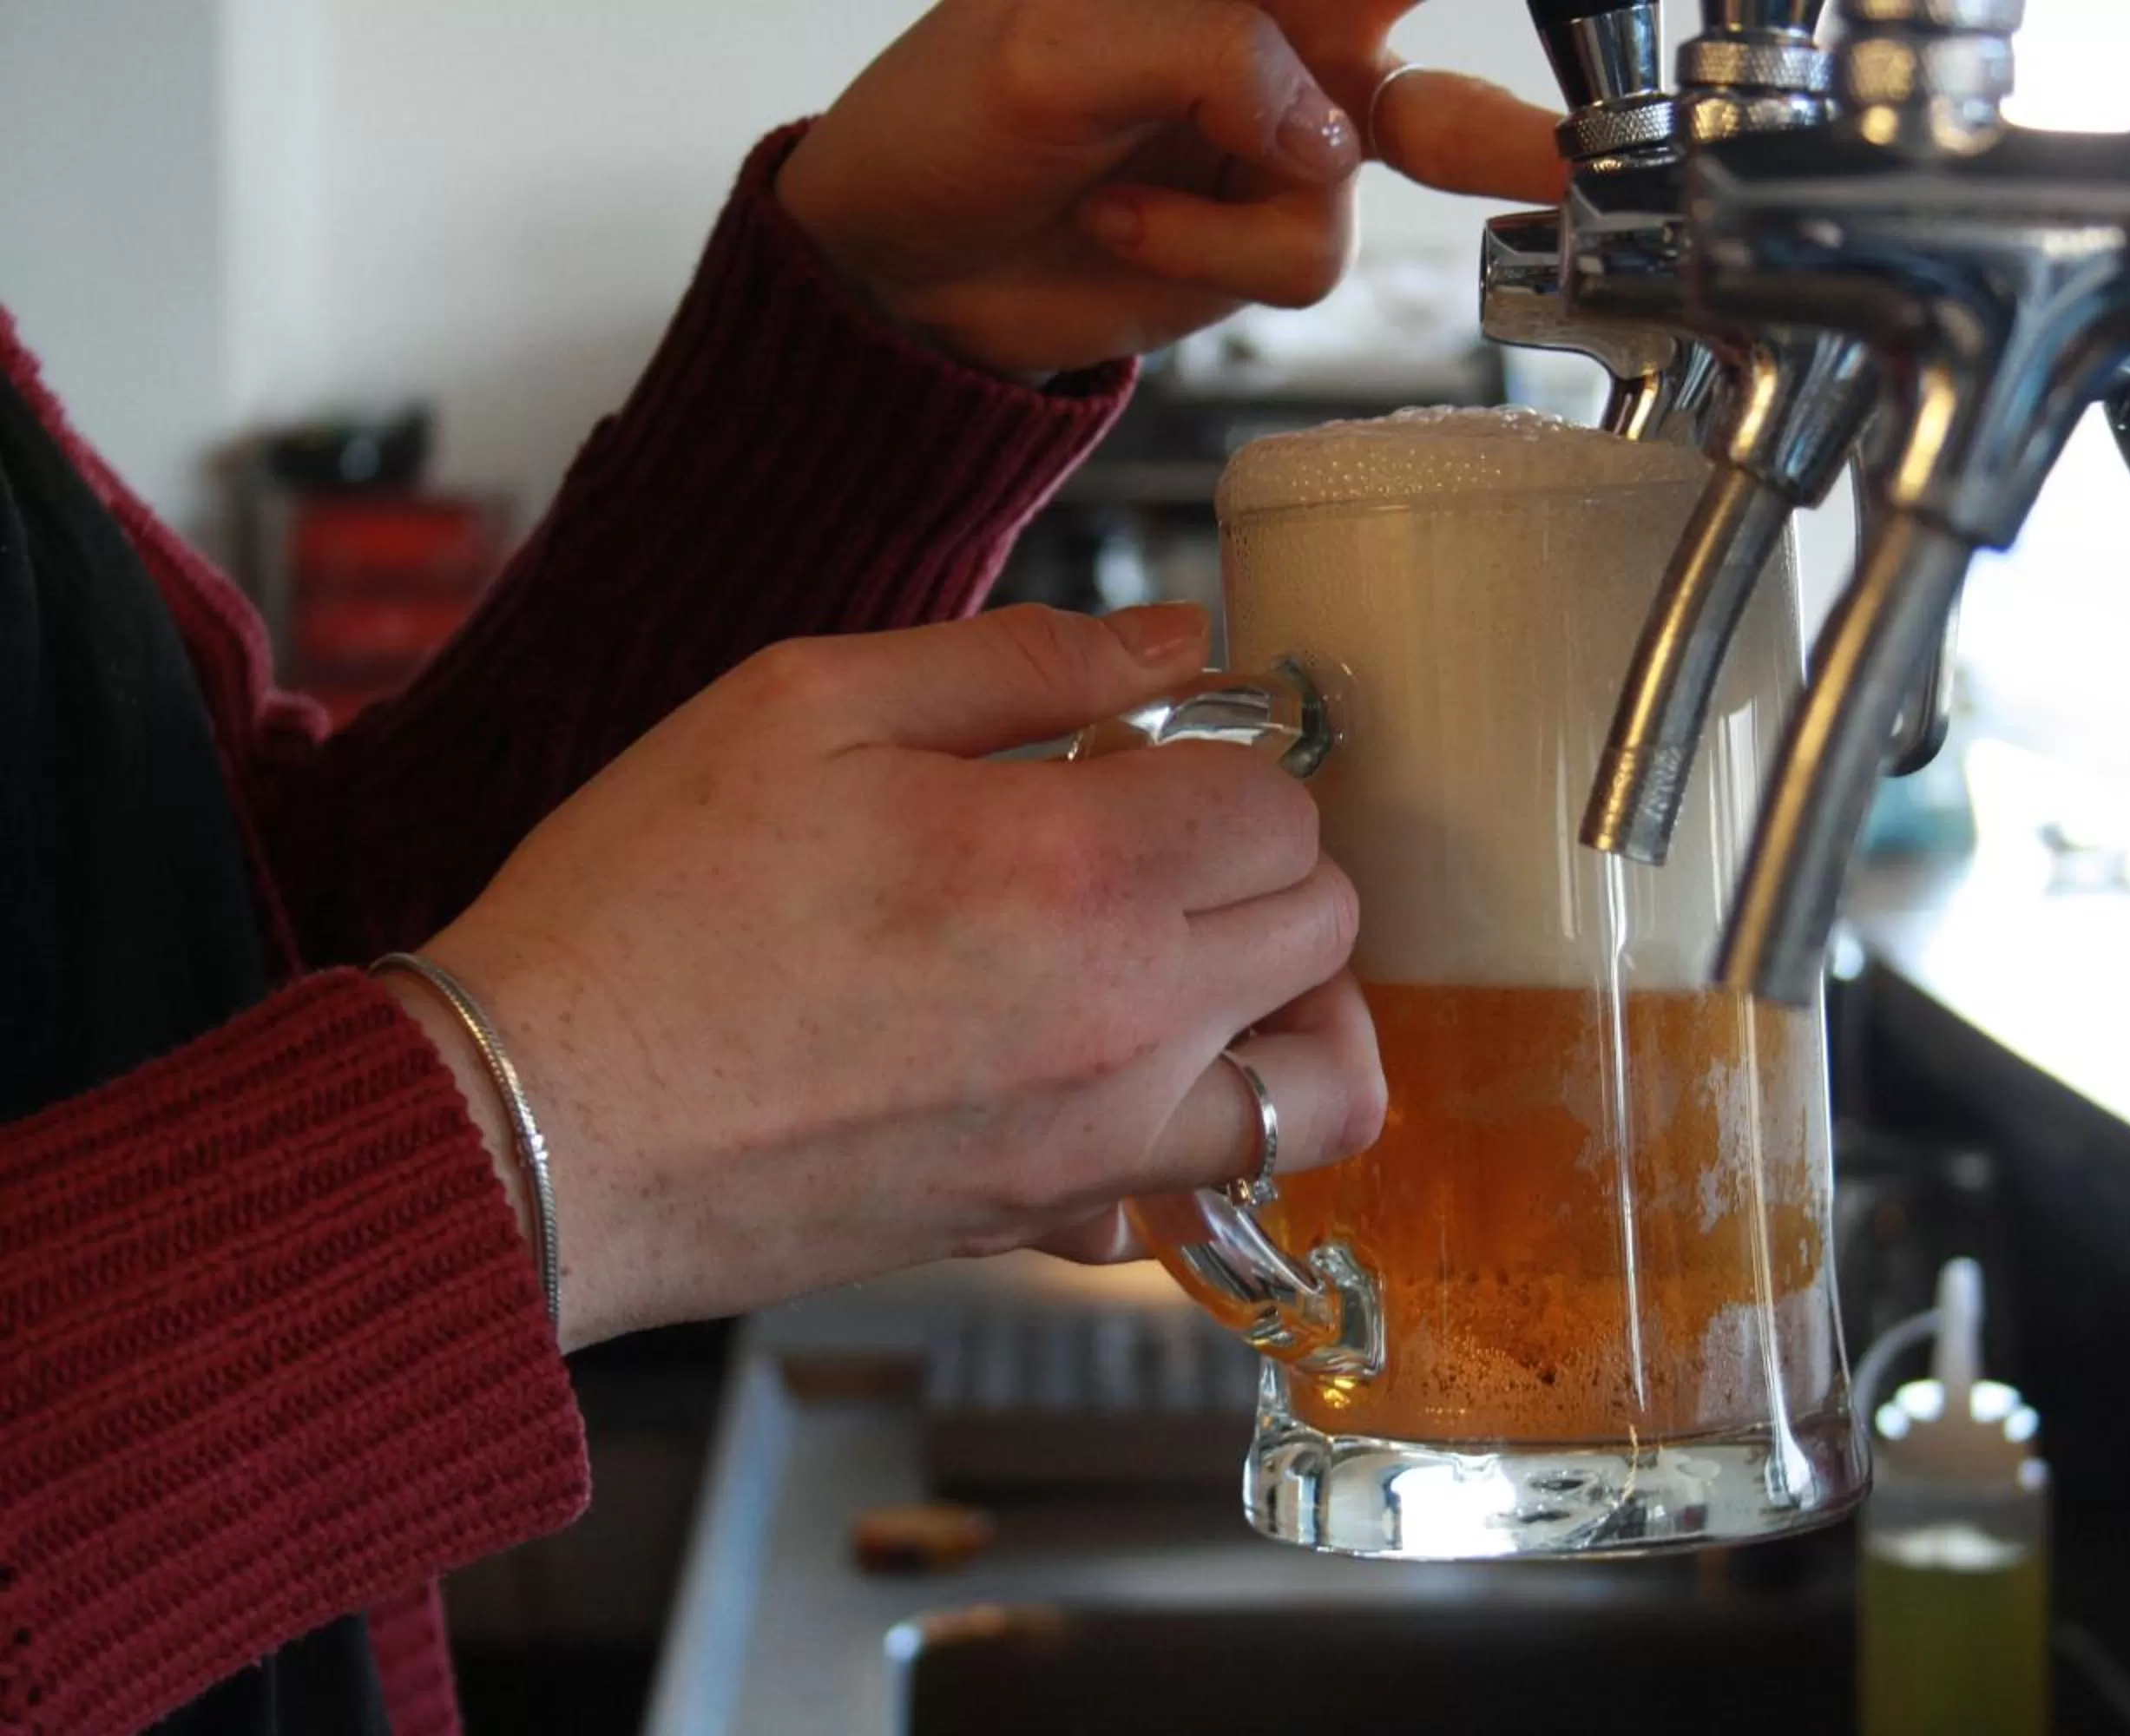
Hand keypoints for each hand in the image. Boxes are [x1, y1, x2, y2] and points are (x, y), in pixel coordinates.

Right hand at [407, 603, 1384, 1349]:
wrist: (539, 1122)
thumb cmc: (647, 903)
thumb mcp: (810, 700)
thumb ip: (1025, 660)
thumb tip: (1179, 641)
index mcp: (1077, 866)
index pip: (1278, 802)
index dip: (1226, 758)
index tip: (1153, 755)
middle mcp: (1125, 1017)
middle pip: (1326, 925)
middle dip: (1266, 861)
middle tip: (1168, 838)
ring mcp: (1099, 1141)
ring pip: (1326, 1084)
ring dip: (1299, 1007)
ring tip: (1212, 957)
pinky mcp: (1047, 1224)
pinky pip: (1212, 1190)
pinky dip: (1214, 1131)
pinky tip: (1133, 1072)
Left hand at [775, 0, 1567, 376]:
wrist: (900, 274)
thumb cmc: (943, 125)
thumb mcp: (1050, 54)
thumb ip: (1208, 54)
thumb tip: (1323, 130)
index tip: (1496, 11)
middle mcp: (1276, 22)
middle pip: (1421, 15)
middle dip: (1503, 81)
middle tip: (1574, 106)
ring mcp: (1286, 125)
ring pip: (1402, 148)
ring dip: (1249, 201)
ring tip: (1122, 203)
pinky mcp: (1271, 227)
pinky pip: (1313, 247)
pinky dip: (1214, 255)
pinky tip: (1123, 228)